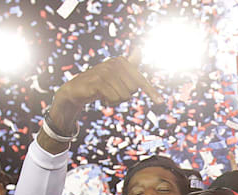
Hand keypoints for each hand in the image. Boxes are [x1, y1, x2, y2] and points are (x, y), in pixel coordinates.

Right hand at [47, 51, 162, 127]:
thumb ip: (129, 63)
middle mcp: (115, 64)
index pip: (141, 80)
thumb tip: (139, 49)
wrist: (76, 89)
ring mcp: (105, 72)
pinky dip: (109, 102)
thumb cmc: (100, 82)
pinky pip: (114, 98)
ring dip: (115, 100)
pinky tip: (100, 97)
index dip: (151, 92)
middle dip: (123, 95)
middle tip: (111, 91)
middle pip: (132, 91)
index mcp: (122, 62)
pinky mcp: (98, 81)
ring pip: (124, 96)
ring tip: (105, 94)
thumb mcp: (115, 72)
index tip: (161, 102)